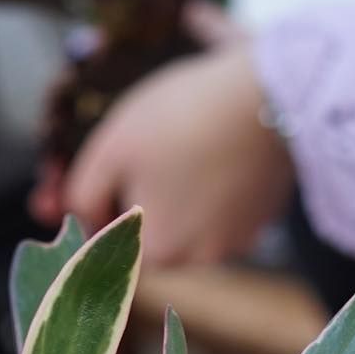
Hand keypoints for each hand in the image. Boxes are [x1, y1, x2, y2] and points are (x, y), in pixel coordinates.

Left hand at [57, 37, 294, 266]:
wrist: (273, 94)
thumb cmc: (182, 117)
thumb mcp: (111, 147)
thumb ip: (84, 191)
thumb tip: (81, 216)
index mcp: (160, 253)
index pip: (116, 241)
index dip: (107, 203)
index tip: (114, 166)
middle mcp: (202, 259)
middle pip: (157, 230)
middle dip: (148, 194)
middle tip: (154, 145)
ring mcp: (241, 238)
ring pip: (194, 216)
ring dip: (185, 186)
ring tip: (186, 137)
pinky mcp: (268, 212)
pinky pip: (230, 201)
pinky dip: (220, 178)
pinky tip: (219, 141)